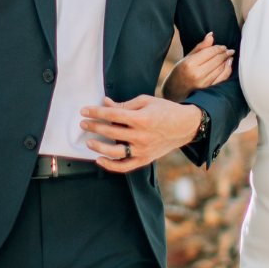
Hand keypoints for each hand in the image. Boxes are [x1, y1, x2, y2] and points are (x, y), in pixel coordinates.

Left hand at [80, 96, 202, 171]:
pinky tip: (100, 160)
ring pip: (115, 152)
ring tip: (89, 142)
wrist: (185, 126)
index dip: (96, 112)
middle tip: (83, 124)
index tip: (84, 111)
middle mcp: (142, 136)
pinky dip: (110, 165)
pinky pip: (124, 166)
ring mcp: (143, 150)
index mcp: (142, 118)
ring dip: (99, 147)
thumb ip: (124, 104)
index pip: (113, 114)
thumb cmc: (165, 110)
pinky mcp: (145, 159)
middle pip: (111, 131)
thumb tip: (105, 103)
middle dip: (94, 127)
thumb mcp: (145, 101)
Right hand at [161, 32, 232, 101]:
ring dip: (227, 61)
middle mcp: (197, 73)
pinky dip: (227, 70)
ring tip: (229, 56)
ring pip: (221, 68)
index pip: (210, 52)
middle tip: (228, 50)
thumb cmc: (180, 72)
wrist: (175, 91)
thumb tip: (211, 35)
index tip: (223, 46)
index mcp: (190, 63)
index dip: (218, 48)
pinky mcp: (208, 89)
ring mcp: (204, 83)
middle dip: (224, 53)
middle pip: (217, 60)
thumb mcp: (187, 58)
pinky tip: (228, 65)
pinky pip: (222, 78)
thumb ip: (200, 47)